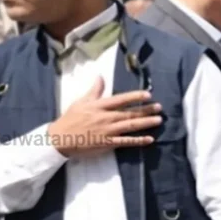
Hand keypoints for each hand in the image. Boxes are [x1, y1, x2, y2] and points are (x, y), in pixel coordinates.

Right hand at [47, 76, 163, 156]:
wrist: (60, 138)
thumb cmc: (70, 119)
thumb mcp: (81, 102)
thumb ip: (94, 90)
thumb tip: (101, 76)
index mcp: (99, 106)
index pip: (121, 99)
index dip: (135, 97)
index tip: (148, 95)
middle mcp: (105, 117)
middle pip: (129, 113)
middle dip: (146, 110)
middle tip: (160, 107)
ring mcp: (108, 131)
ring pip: (130, 126)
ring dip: (146, 123)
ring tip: (158, 120)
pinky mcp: (108, 143)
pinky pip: (126, 142)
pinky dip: (138, 140)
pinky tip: (150, 139)